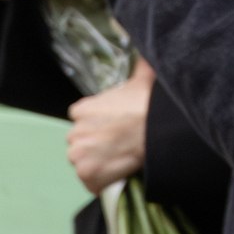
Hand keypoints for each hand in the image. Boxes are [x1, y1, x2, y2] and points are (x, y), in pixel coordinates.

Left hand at [66, 59, 155, 193]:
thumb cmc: (150, 106)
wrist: (158, 131)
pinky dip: (103, 183)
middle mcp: (75, 132)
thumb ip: (140, 65)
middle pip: (81, 143)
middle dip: (97, 147)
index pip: (82, 121)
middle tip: (121, 146)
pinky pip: (91, 183)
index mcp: (82, 110)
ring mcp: (79, 155)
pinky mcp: (87, 174)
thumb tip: (146, 50)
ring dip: (99, 165)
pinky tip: (118, 175)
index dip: (99, 126)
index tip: (115, 129)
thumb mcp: (144, 79)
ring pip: (84, 163)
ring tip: (121, 161)